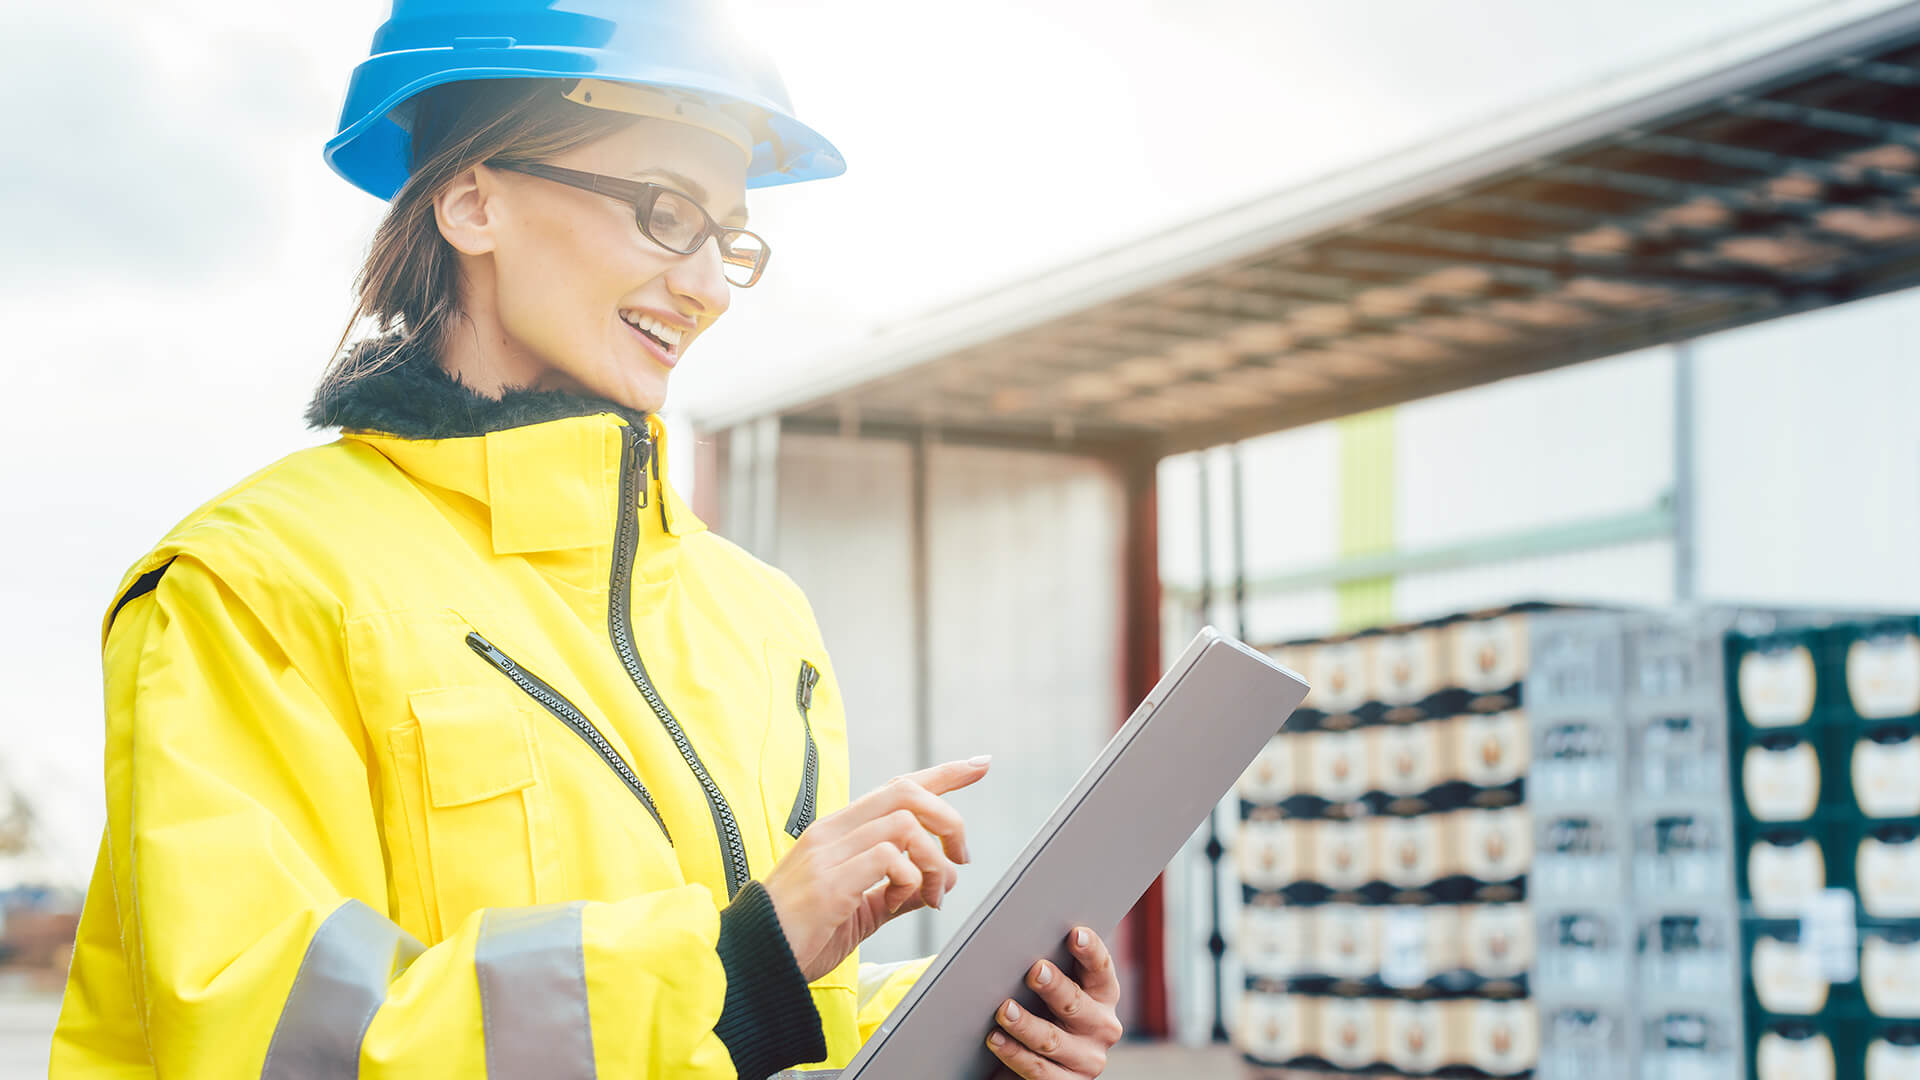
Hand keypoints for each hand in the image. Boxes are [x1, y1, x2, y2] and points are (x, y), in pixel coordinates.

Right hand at [762, 757, 989, 981]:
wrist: (754, 964)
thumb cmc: (802, 936)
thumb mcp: (861, 910)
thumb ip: (897, 891)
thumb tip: (940, 882)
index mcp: (838, 831)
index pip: (898, 786)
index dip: (944, 774)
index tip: (979, 765)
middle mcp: (832, 832)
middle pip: (907, 793)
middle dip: (949, 819)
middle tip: (962, 858)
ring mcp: (828, 854)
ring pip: (905, 826)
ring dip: (934, 861)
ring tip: (932, 895)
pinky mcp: (829, 883)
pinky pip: (888, 861)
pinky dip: (910, 880)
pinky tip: (902, 901)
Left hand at [987, 927, 1123, 1077]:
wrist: (1040, 1060)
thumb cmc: (1043, 1010)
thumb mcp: (1052, 988)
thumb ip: (1048, 966)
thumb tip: (1020, 938)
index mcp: (1103, 994)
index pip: (1100, 968)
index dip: (1090, 950)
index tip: (1075, 933)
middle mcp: (1102, 1027)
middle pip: (1076, 1004)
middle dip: (1055, 986)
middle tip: (1034, 971)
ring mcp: (1087, 1060)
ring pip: (1052, 1040)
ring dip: (1026, 1024)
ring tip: (1004, 1009)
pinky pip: (1038, 1069)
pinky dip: (1014, 1053)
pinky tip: (995, 1039)